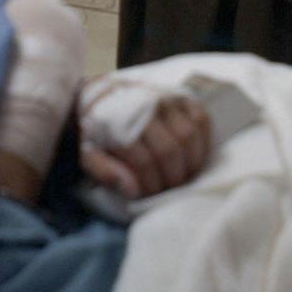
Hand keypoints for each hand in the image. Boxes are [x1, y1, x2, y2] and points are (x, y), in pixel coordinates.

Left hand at [82, 96, 211, 198]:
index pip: (145, 162)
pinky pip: (202, 120)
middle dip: (172, 179)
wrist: (103, 95)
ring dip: (189, 164)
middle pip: (171, 150)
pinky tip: (191, 157)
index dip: (151, 186)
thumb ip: (105, 172)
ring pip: (189, 136)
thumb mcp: (89, 154)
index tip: (149, 196)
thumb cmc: (98, 131)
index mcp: (119, 120)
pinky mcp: (181, 95)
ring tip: (180, 177)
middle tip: (167, 189)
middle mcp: (145, 105)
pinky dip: (202, 143)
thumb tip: (132, 191)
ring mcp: (166, 97)